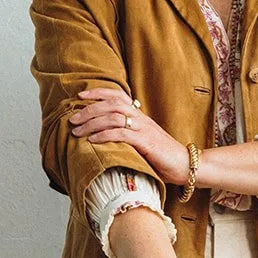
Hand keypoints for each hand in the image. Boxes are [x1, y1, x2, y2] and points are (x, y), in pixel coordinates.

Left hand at [70, 88, 192, 185]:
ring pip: (114, 117)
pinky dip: (105, 135)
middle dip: (89, 109)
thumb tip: (103, 136)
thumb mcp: (142, 141)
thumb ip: (127, 135)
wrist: (185, 165)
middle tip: (73, 119)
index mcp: (139, 115)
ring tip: (77, 132)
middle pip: (111, 104)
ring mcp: (144, 129)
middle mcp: (141, 118)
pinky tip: (93, 140)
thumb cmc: (161, 156)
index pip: (117, 95)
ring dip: (92, 123)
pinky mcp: (147, 142)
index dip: (98, 92)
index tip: (80, 95)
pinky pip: (122, 134)